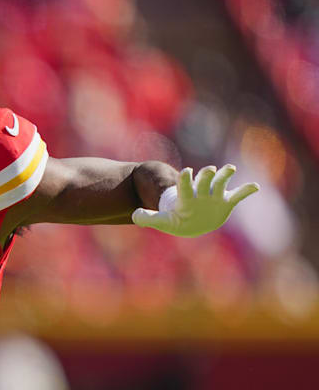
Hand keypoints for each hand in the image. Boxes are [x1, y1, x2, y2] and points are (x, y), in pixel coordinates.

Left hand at [132, 165, 258, 236]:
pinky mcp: (226, 202)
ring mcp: (214, 196)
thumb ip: (148, 218)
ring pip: (221, 183)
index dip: (186, 179)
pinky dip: (246, 191)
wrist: (190, 220)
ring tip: (230, 168)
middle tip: (210, 169)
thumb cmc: (176, 219)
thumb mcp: (162, 221)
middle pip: (204, 181)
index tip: (186, 171)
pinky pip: (238, 195)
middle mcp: (201, 193)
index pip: (185, 186)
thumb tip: (134, 216)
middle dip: (207, 175)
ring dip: (225, 176)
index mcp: (186, 198)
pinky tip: (255, 186)